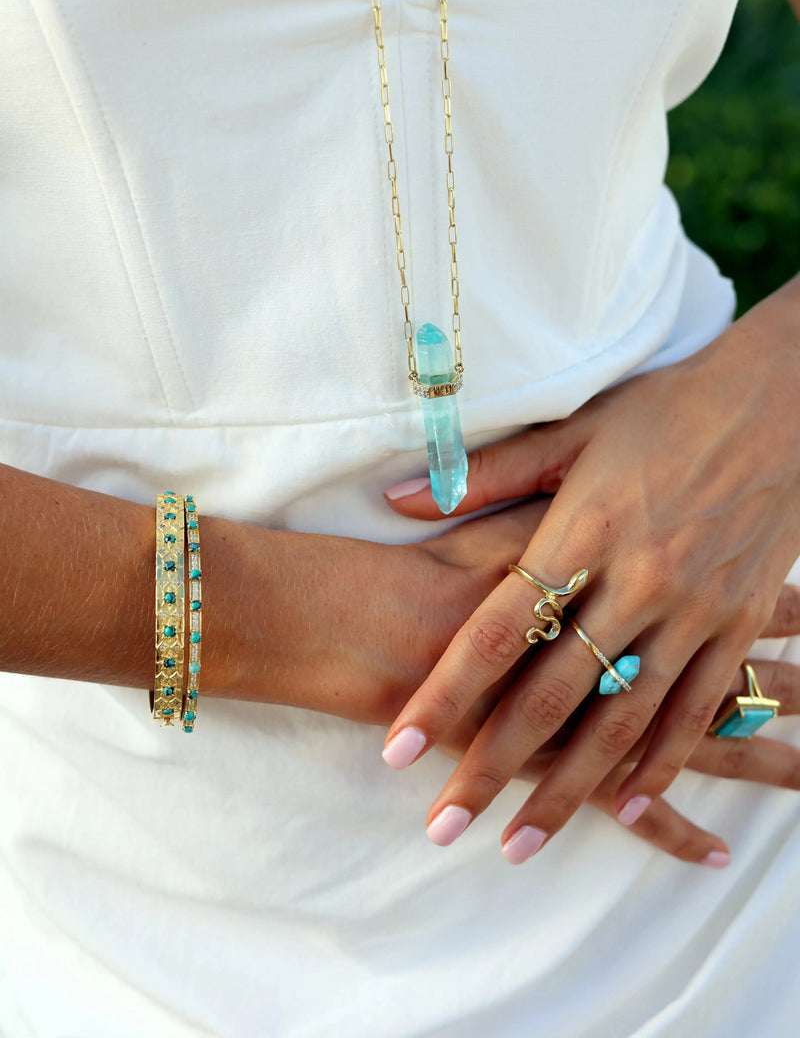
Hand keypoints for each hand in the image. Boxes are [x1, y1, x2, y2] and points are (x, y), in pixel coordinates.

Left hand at [381, 287, 799, 859]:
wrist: (780, 403)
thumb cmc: (666, 410)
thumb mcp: (573, 429)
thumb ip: (485, 474)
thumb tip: (397, 496)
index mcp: (584, 529)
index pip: (498, 629)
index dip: (445, 694)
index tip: (400, 750)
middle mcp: (636, 580)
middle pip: (550, 695)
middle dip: (491, 769)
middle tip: (445, 828)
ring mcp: (692, 609)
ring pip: (621, 721)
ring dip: (568, 790)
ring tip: (520, 844)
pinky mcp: (735, 622)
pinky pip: (695, 709)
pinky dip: (659, 762)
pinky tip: (624, 805)